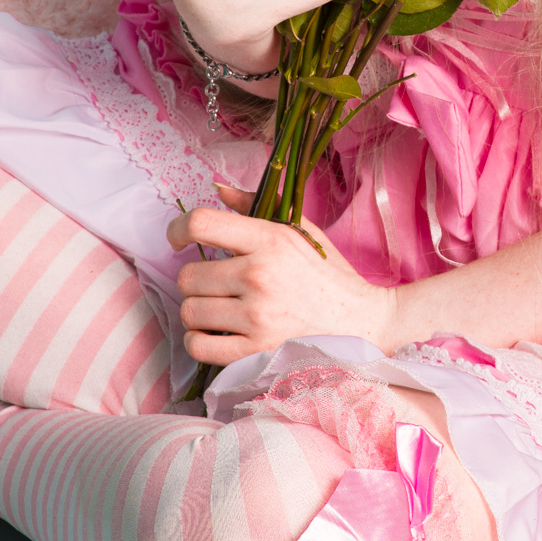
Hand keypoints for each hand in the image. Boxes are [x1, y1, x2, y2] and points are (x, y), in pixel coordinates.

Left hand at [169, 187, 401, 364]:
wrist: (363, 323)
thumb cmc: (330, 276)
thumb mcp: (301, 232)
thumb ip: (257, 207)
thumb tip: (217, 189)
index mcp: (270, 240)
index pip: (201, 224)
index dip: (178, 229)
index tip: (178, 240)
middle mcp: (260, 275)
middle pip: (188, 275)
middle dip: (196, 281)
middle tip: (216, 285)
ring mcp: (257, 316)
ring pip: (190, 311)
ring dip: (197, 312)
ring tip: (219, 310)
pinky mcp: (256, 351)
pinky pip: (198, 346)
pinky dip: (199, 341)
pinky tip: (215, 334)